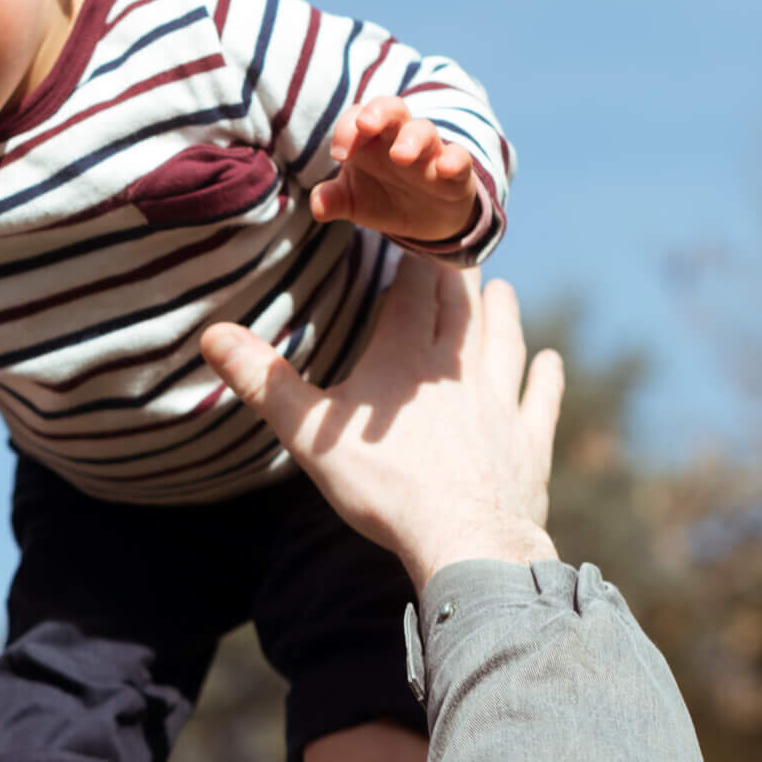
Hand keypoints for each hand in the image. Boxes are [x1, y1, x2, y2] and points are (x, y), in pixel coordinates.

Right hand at [199, 255, 560, 588]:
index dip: (411, 254)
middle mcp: (458, 369)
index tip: (414, 223)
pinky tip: (549, 361)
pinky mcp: (527, 442)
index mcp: (404, 358)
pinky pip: (539, 399)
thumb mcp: (308, 434)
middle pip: (461, 307)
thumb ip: (263, 382)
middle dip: (460, 273)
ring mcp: (500, 404)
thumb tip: (212, 335)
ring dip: (504, 315)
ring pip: (504, 343)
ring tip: (506, 291)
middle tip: (463, 245)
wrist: (463, 538)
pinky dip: (545, 377)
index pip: (410, 290)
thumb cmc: (382, 487)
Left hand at [310, 96, 478, 242]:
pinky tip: (444, 168)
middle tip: (366, 124)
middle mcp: (399, 138)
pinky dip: (454, 159)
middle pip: (392, 109)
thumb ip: (333, 200)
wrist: (425, 220)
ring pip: (423, 130)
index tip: (340, 155)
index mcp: (371, 140)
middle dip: (379, 112)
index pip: (356, 119)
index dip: (346, 130)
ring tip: (400, 156)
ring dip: (412, 139)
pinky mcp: (456, 172)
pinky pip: (459, 157)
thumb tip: (317, 205)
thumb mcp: (353, 202)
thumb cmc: (383, 197)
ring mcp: (429, 152)